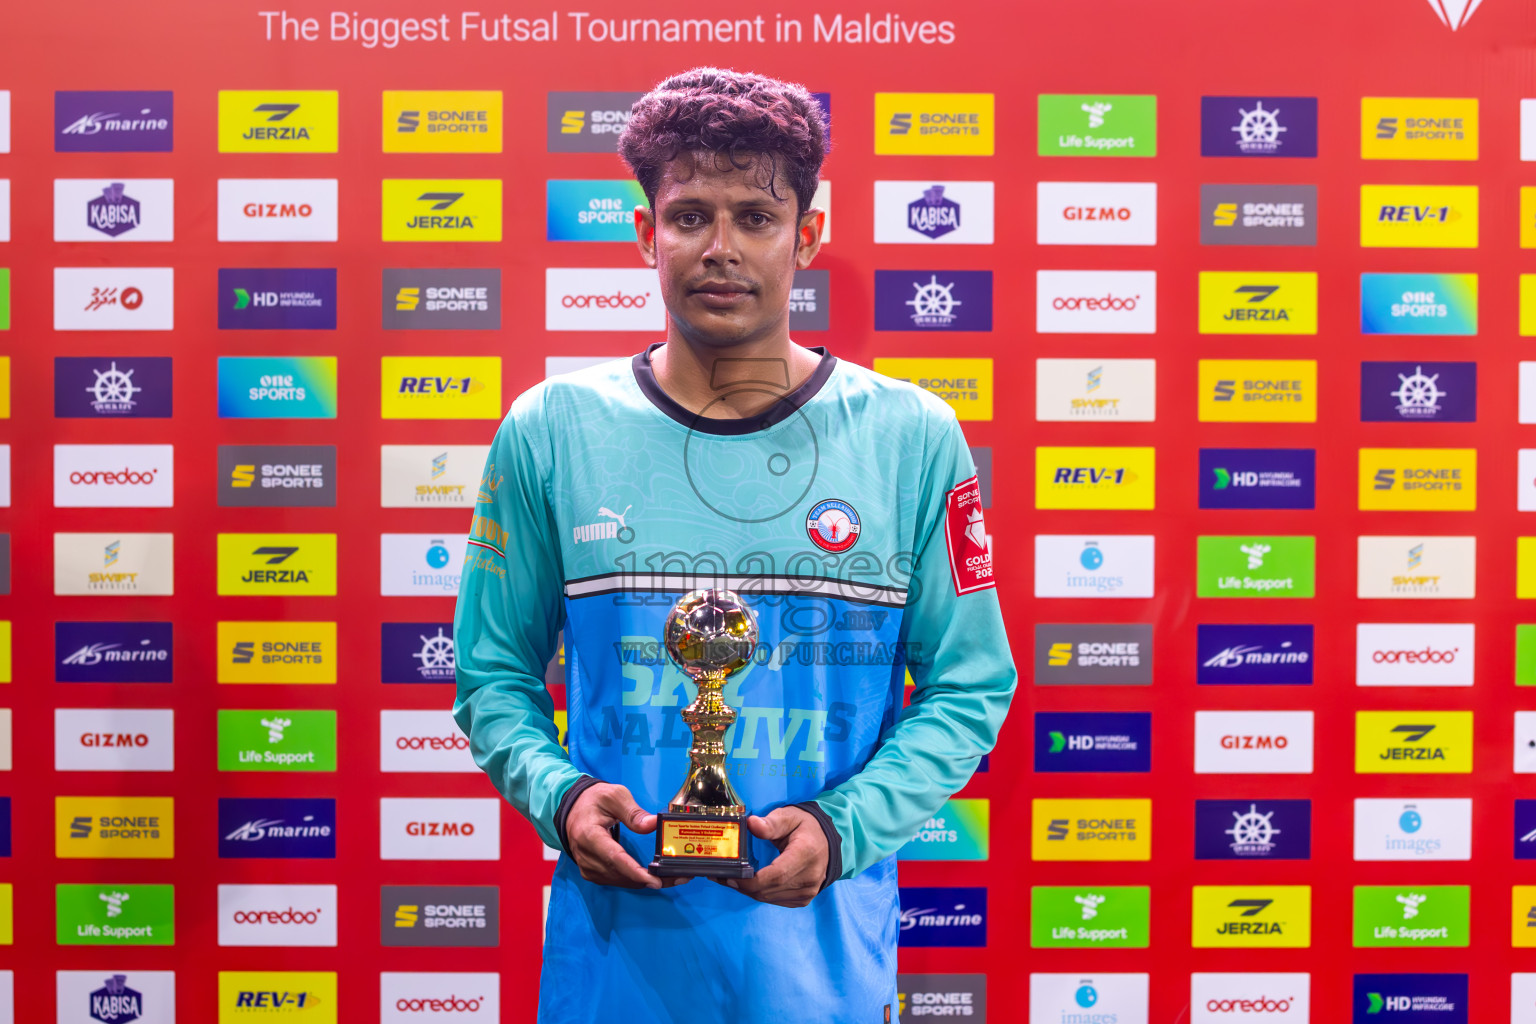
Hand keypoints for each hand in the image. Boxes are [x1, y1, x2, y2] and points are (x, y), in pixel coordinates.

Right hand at [565, 783, 687, 889]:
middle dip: (652, 878)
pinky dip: (637, 880)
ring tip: (673, 877)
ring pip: (622, 881)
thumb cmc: (592, 801)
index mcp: (589, 836)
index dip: (635, 872)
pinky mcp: (594, 873)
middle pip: (622, 874)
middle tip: (680, 876)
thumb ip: (633, 812)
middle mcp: (587, 857)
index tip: (655, 880)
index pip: (614, 858)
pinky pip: (618, 880)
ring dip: (647, 881)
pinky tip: (654, 876)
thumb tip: (653, 824)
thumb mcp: (614, 796)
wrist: (573, 809)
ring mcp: (589, 868)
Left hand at [721, 805, 827, 907]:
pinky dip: (757, 893)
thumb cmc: (806, 827)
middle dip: (741, 885)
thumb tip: (751, 824)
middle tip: (720, 875)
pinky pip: (774, 900)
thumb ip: (771, 823)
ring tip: (728, 878)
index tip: (729, 876)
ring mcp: (807, 892)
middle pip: (768, 890)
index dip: (750, 881)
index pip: (776, 876)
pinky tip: (745, 884)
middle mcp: (809, 878)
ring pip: (768, 898)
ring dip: (746, 890)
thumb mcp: (790, 817)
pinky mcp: (802, 899)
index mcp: (806, 854)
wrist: (827, 842)